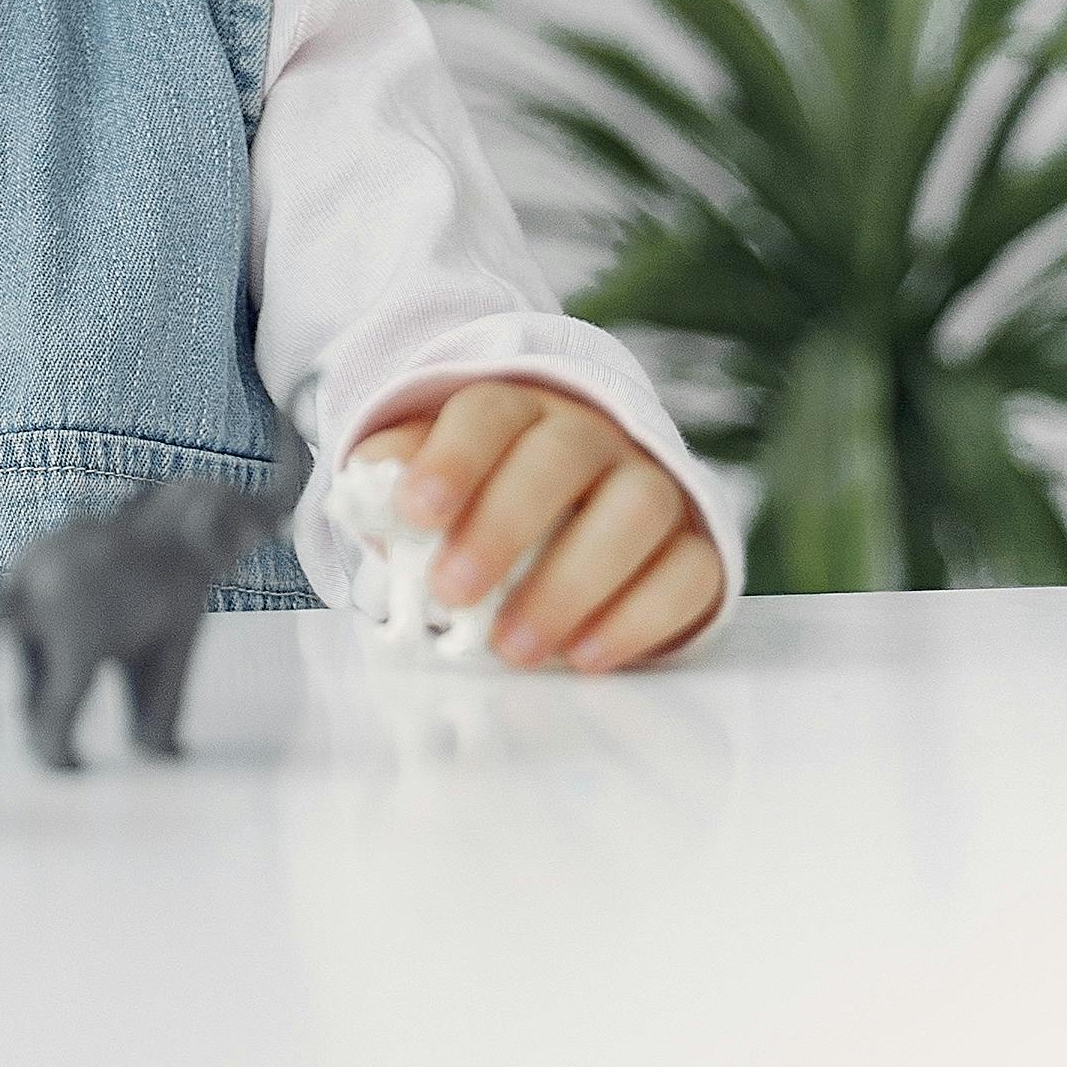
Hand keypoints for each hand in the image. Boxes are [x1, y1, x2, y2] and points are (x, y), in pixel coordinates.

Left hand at [349, 381, 723, 669]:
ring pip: (635, 511)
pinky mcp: (695, 546)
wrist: (577, 516)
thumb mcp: (432, 482)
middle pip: (559, 459)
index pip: (488, 413)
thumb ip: (400, 477)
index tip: (416, 512)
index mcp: (518, 411)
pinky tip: (585, 656)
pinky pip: (689, 571)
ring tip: (514, 646)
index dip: (453, 457)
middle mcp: (593, 438)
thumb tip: (372, 480)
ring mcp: (651, 486)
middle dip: (503, 526)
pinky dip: (640, 617)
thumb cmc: (485, 500)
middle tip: (453, 594)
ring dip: (571, 582)